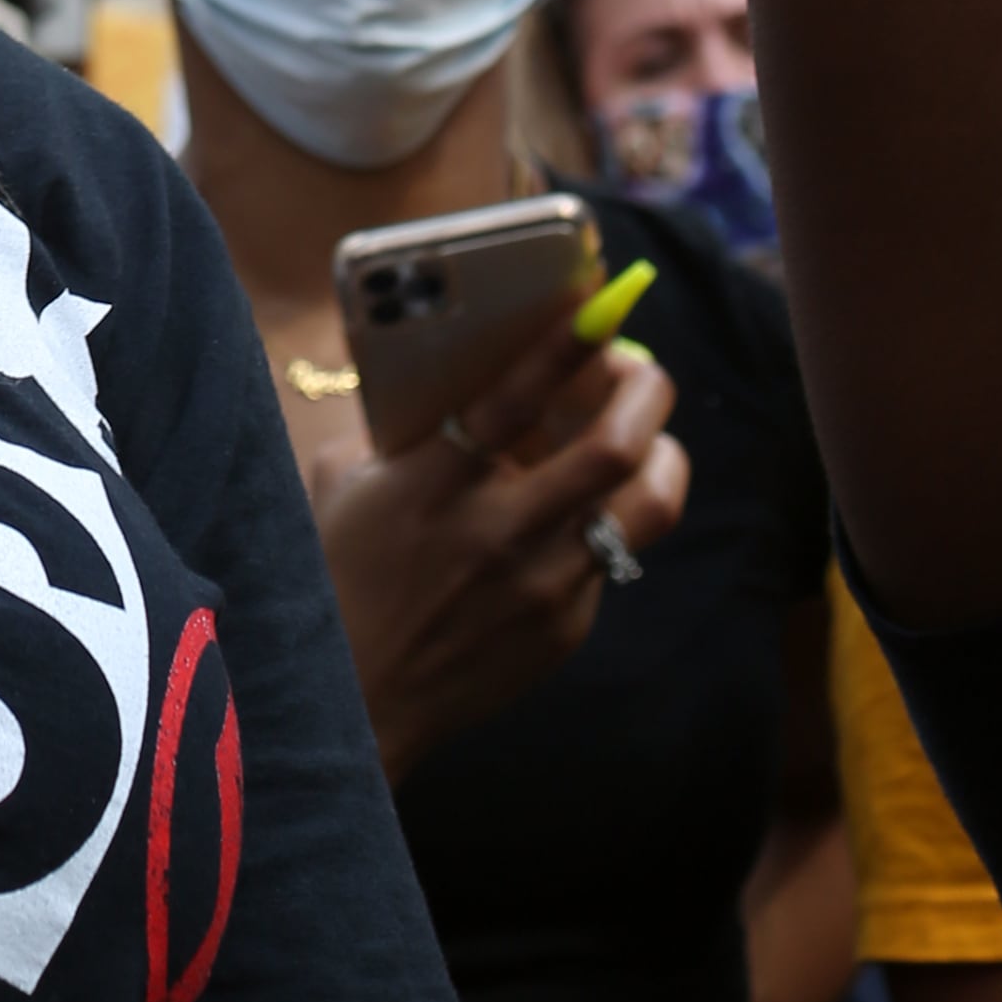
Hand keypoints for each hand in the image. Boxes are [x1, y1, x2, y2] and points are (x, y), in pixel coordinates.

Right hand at [304, 303, 691, 775]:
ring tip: (653, 438)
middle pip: (613, 448)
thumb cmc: (338, 572)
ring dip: (663, 456)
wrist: (358, 697)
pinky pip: (611, 555)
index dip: (569, 344)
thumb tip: (444, 370)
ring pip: (645, 507)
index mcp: (436, 480)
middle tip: (643, 372)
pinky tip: (592, 507)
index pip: (518, 396)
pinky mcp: (567, 626)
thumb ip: (395, 426)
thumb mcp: (345, 480)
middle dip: (645, 394)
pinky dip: (610, 517)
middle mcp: (500, 527)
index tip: (603, 305)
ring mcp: (543, 583)